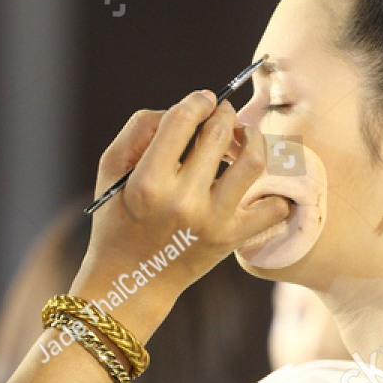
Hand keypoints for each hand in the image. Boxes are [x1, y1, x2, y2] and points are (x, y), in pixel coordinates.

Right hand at [71, 91, 289, 337]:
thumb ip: (138, 130)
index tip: (202, 101)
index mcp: (148, 182)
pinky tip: (253, 183)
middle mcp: (183, 201)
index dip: (198, 101)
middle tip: (222, 114)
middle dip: (224, 113)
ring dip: (253, 140)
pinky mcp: (232, 238)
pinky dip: (272, 190)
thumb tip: (181, 109)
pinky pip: (273, 206)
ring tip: (242, 139)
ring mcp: (212, 221)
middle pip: (220, 133)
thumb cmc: (118, 220)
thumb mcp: (110, 171)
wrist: (131, 282)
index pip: (183, 120)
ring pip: (253, 162)